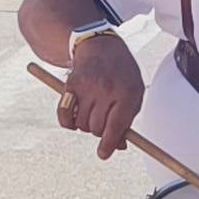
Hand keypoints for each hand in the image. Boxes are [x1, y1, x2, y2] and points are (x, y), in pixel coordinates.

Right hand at [57, 32, 145, 157]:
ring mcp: (86, 86)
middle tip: (103, 122)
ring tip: (93, 111)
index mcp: (126, 92)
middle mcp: (106, 89)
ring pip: (81, 124)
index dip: (109, 144)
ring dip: (85, 124)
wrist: (101, 44)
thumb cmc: (121, 73)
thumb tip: (118, 146)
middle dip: (100, 132)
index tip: (103, 154)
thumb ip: (127, 119)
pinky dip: (67, 122)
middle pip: (96, 128)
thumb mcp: (134, 92)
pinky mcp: (70, 85)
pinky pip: (64, 116)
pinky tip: (75, 115)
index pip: (116, 126)